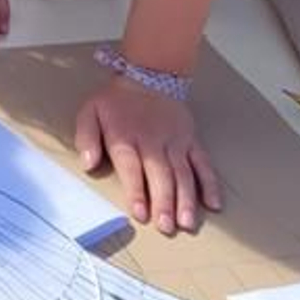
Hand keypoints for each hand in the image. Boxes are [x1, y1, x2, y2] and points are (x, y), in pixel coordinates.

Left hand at [76, 77, 221, 236]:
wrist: (149, 73)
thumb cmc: (117, 101)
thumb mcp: (90, 112)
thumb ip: (86, 138)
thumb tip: (87, 163)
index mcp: (126, 137)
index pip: (131, 167)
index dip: (136, 191)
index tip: (140, 213)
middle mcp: (153, 141)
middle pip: (160, 174)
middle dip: (164, 202)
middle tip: (166, 227)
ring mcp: (175, 142)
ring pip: (183, 173)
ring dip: (186, 199)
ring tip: (187, 223)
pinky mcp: (191, 140)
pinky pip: (204, 164)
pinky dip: (210, 184)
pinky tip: (214, 204)